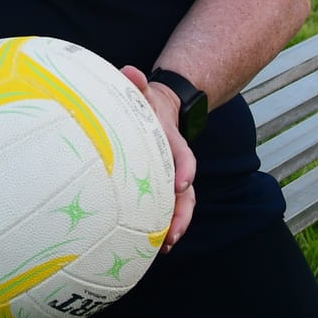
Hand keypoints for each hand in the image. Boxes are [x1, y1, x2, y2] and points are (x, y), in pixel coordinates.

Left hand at [121, 65, 197, 249]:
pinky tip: (154, 243)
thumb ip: (136, 81)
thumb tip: (130, 72)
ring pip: (181, 203)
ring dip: (176, 225)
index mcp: (170, 139)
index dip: (184, 168)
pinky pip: (168, 206)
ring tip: (165, 245)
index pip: (183, 154)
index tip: (181, 183)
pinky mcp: (163, 184)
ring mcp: (171, 174)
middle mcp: (176, 161)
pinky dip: (164, 223)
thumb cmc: (145, 102)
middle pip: (187, 190)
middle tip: (173, 234)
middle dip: (182, 212)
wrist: (160, 107)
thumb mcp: (142, 90)